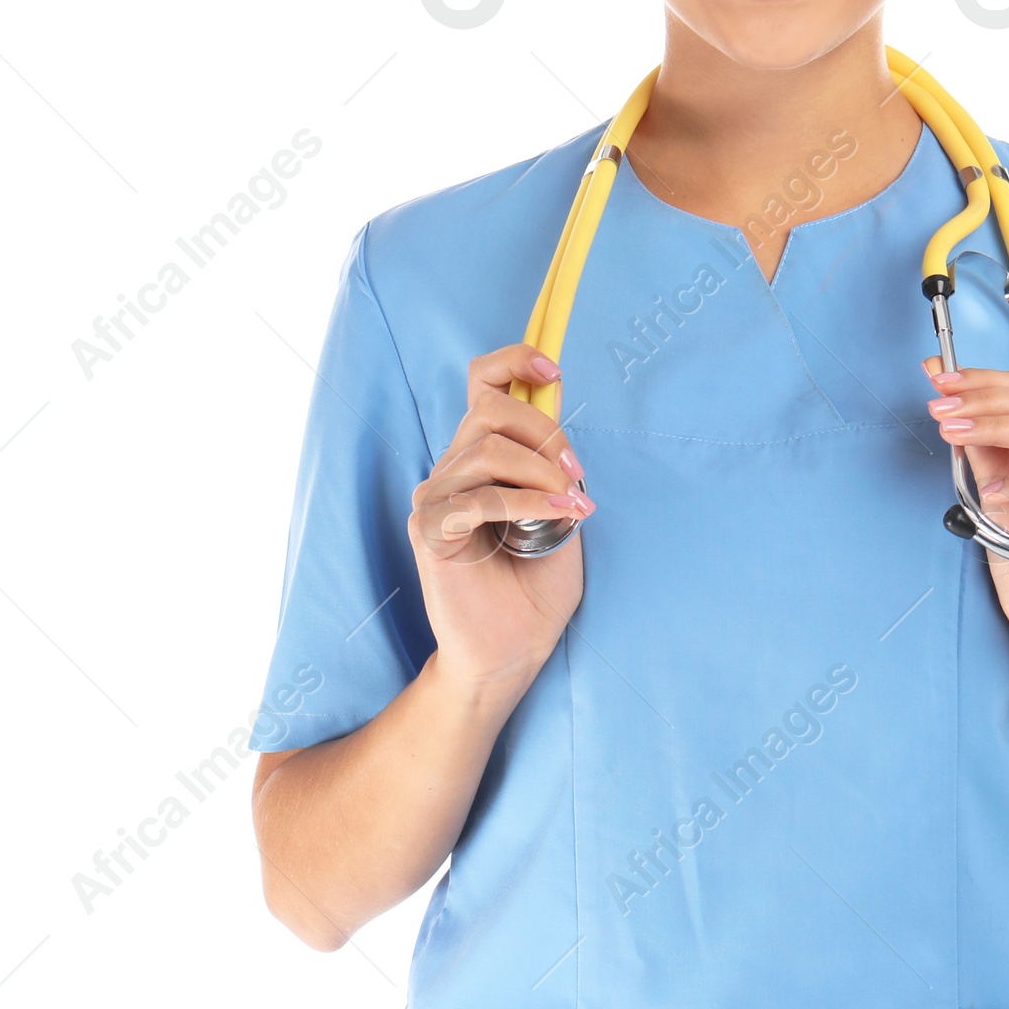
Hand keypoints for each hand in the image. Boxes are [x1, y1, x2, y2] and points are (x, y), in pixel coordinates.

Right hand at [408, 343, 592, 700]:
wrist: (515, 648)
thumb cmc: (538, 581)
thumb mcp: (560, 506)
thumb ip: (553, 459)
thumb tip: (558, 408)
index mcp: (482, 454)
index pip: (483, 381)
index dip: (516, 360)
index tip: (555, 371)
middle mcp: (453, 467)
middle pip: (491, 409)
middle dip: (546, 433)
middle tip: (577, 476)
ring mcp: (436, 497)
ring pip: (488, 449)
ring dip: (543, 472)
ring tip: (572, 506)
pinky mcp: (431, 530)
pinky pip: (478, 497)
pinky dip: (527, 502)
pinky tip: (558, 519)